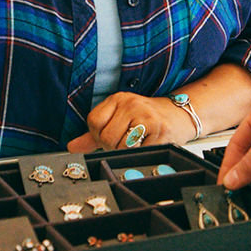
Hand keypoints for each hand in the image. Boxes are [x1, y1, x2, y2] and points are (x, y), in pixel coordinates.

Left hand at [66, 92, 193, 151]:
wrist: (179, 115)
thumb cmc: (146, 118)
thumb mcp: (119, 119)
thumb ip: (93, 134)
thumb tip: (72, 146)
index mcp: (118, 99)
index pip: (93, 122)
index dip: (98, 135)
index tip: (109, 134)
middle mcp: (131, 104)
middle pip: (106, 137)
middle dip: (114, 146)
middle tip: (126, 140)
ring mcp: (146, 116)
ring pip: (121, 146)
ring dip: (128, 151)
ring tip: (138, 141)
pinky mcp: (159, 130)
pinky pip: (139, 151)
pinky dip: (142, 152)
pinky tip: (149, 142)